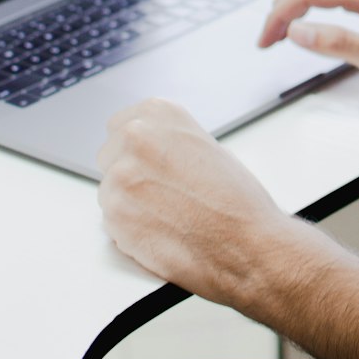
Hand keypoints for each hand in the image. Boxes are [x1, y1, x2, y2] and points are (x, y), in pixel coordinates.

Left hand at [97, 98, 290, 301]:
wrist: (249, 245)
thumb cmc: (238, 202)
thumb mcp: (206, 147)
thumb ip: (169, 143)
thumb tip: (152, 154)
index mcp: (159, 113)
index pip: (120, 126)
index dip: (136, 150)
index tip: (148, 163)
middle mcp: (136, 137)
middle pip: (109, 156)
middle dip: (129, 175)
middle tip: (160, 193)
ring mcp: (121, 175)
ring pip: (109, 190)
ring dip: (129, 204)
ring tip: (168, 215)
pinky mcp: (114, 215)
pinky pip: (111, 221)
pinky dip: (129, 230)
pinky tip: (161, 231)